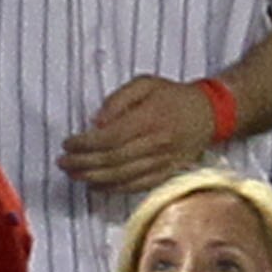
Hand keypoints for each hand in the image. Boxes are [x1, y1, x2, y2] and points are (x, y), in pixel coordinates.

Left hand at [60, 74, 216, 192]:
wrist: (208, 113)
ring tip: (73, 174)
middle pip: (112, 159)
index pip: (110, 137)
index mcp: (150, 118)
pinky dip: (113, 188)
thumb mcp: (145, 84)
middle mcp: (157, 143)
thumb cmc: (172, 96)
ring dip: (93, 178)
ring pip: (122, 176)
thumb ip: (118, 100)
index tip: (68, 143)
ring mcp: (163, 162)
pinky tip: (95, 186)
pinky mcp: (167, 173)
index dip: (84, 144)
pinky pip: (136, 186)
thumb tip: (96, 122)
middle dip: (82, 163)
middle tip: (63, 162)